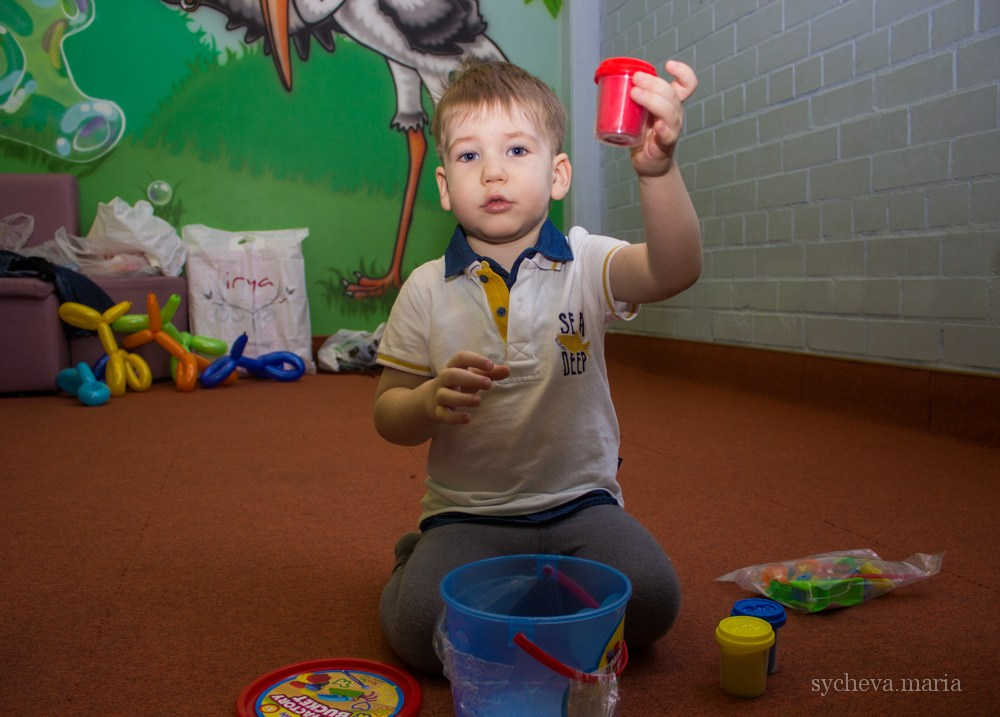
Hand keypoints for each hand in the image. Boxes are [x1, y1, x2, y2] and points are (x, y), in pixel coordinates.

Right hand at [424, 351, 509, 424]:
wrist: (430, 400)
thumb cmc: (458, 384)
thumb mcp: (473, 377)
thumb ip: (490, 373)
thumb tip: (507, 370)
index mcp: (453, 367)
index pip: (460, 358)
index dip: (475, 360)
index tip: (490, 365)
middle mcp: (443, 379)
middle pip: (451, 375)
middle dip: (470, 379)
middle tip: (489, 384)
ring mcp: (438, 396)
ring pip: (445, 395)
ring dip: (462, 398)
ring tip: (478, 401)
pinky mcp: (437, 412)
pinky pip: (443, 415)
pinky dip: (454, 417)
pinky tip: (468, 418)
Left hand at [629, 60, 697, 176]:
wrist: (647, 163)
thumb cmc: (643, 135)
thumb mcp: (640, 111)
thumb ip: (633, 96)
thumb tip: (610, 78)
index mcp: (671, 103)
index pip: (687, 84)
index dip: (683, 72)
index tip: (668, 65)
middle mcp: (675, 113)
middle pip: (671, 93)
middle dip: (653, 82)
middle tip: (635, 79)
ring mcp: (672, 129)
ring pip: (669, 111)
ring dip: (652, 99)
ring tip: (634, 94)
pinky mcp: (665, 145)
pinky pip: (668, 135)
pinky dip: (663, 129)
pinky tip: (657, 125)